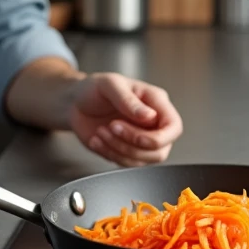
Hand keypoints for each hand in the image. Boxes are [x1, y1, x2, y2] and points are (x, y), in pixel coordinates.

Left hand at [68, 73, 182, 166]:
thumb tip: (149, 116)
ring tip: (101, 131)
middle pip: (160, 150)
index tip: (136, 135)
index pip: (173, 128)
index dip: (158, 138)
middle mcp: (152, 123)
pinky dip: (108, 153)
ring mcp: (140, 139)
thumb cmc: (94, 88)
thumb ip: (129, 100)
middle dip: (132, 144)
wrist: (74, 102)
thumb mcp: (110, 85)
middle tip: (111, 126)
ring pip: (142, 161)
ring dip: (118, 149)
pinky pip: (124, 163)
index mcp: (156, 103)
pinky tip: (96, 139)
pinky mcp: (125, 151)